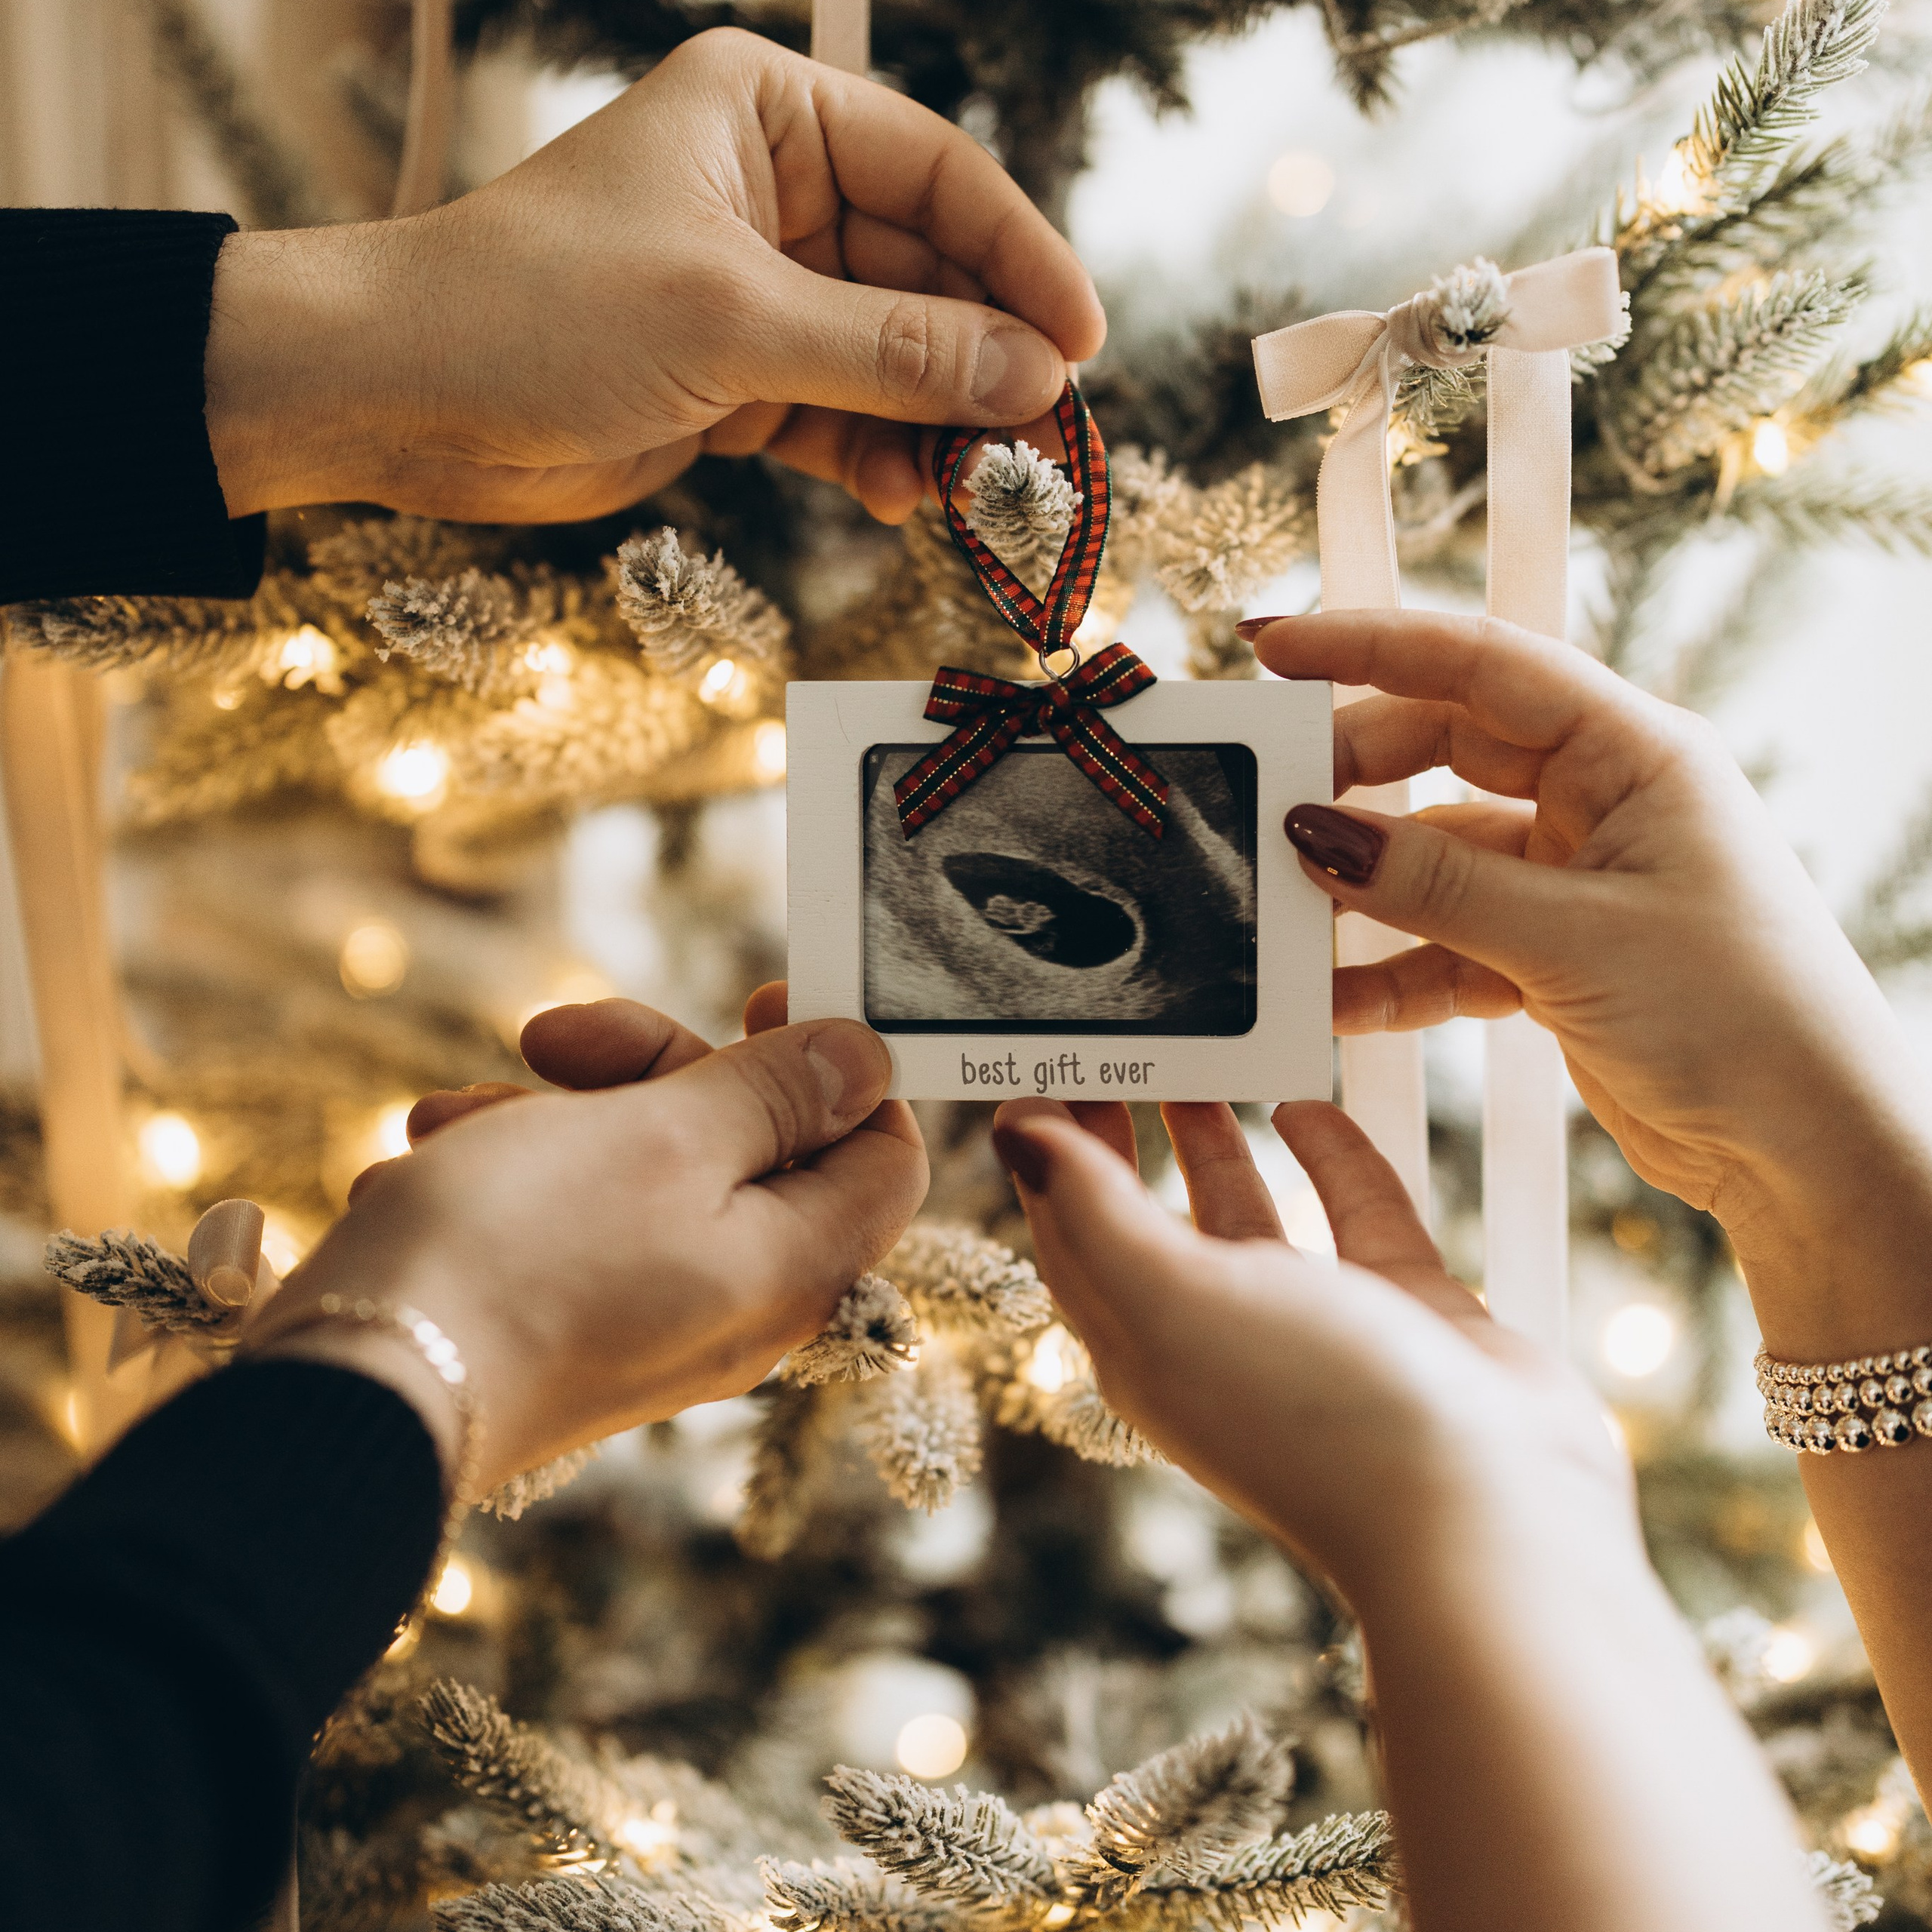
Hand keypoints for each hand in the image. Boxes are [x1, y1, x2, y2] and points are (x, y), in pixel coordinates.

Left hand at [204, 29, 1102, 525]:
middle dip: (984, 363)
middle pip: (927, 277)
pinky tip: (907, 499)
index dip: (1020, 259)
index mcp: (769, 117)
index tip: (1082, 344)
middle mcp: (773, 196)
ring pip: (892, 359)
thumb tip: (1032, 376)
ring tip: (979, 487)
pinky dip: (879, 459)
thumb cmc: (540, 311)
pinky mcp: (739, 381)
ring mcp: (760, 296)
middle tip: (1047, 443)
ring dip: (938, 426)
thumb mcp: (733, 320)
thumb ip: (891, 353)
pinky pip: (845, 418)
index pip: (937, 178)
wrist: (405, 400)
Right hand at [244, 998, 925, 1490]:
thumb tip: (866, 1063)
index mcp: (796, 1268)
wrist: (355, 1394)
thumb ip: (776, 1095)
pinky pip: (570, 1224)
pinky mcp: (568, 1329)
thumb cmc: (520, 1252)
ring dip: (555, 1115)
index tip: (763, 998)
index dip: (845, 1070)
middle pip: (751, 1146)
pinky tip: (429, 1162)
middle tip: (550, 1033)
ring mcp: (651, 1322)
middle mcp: (738, 1308)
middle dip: (652, 1070)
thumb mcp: (665, 1136)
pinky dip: (510, 1174)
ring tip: (455, 1117)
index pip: (884, 1158)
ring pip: (641, 1171)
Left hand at [989, 1096, 1629, 1601]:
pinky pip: (1353, 1214)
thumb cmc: (1317, 1415)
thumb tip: (1014, 1129)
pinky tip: (1308, 1102)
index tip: (1043, 1064)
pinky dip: (1330, 1156)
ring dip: (1216, 1140)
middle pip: (1147, 1219)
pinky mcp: (1400, 1311)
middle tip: (1114, 1048)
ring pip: (1247, 1211)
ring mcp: (1311, 1326)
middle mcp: (1217, 1337)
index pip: (1070, 1233)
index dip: (1049, 1154)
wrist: (1492, 1516)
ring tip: (1198, 1063)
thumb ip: (1092, 1210)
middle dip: (1122, 1138)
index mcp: (1142, 1346)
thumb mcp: (1175, 1300)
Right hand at [1246, 608, 1931, 1358]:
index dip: (1368, 646)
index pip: (1479, 665)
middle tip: (1266, 805)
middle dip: (1351, 778)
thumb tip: (1316, 833)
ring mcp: (1573, 878)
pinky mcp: (1553, 954)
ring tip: (1290, 916)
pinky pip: (1447, 941)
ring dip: (1365, 889)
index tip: (1274, 648)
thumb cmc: (1743, 1016)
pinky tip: (1339, 1001)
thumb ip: (1435, 882)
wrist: (1806, 1146)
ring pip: (1436, 855)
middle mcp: (1600, 800)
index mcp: (1632, 753)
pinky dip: (1393, 970)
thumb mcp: (1572, 937)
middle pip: (1442, 751)